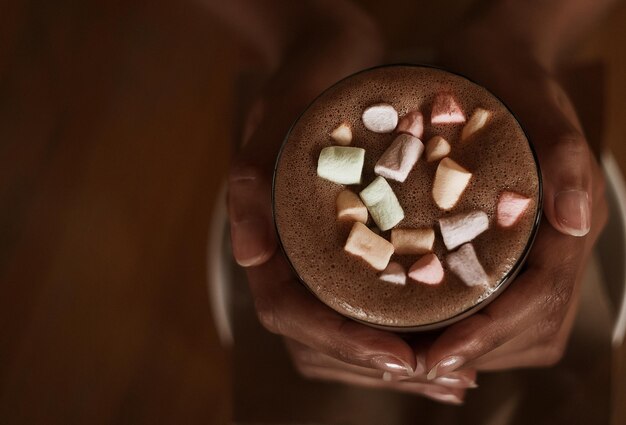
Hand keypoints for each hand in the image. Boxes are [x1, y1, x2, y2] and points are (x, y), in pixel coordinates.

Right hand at [228, 5, 473, 403]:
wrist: (330, 53)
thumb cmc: (302, 82)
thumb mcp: (273, 121)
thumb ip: (249, 183)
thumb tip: (246, 256)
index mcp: (264, 235)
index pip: (288, 311)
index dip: (340, 342)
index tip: (401, 357)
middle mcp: (289, 254)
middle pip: (319, 335)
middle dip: (376, 365)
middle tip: (443, 376)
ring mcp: (319, 252)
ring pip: (345, 327)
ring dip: (393, 359)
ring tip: (453, 375)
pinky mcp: (350, 243)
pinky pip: (369, 299)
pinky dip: (403, 326)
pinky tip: (444, 336)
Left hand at [420, 25, 608, 378]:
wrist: (499, 57)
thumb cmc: (512, 77)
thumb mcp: (537, 105)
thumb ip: (566, 160)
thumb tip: (577, 223)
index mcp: (571, 220)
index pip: (538, 298)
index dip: (490, 333)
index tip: (438, 356)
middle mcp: (561, 244)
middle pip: (531, 326)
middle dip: (477, 352)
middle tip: (417, 366)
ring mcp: (541, 249)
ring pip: (520, 325)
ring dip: (472, 348)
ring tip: (418, 357)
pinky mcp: (515, 245)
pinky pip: (502, 302)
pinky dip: (469, 326)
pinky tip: (430, 328)